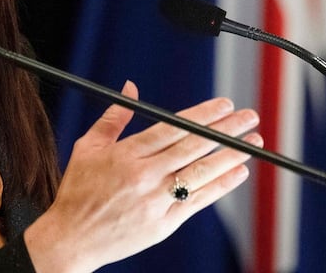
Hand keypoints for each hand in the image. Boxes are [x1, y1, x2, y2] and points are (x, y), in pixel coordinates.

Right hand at [24, 81, 261, 272]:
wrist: (73, 239)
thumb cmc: (78, 192)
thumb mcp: (87, 148)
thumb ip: (113, 118)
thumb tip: (131, 87)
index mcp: (125, 154)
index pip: (172, 128)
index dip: (202, 115)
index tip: (224, 104)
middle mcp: (144, 176)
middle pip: (193, 147)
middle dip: (225, 130)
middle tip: (248, 117)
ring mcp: (156, 201)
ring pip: (201, 174)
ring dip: (231, 156)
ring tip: (253, 143)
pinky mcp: (164, 223)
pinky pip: (198, 201)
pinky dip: (220, 186)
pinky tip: (237, 172)